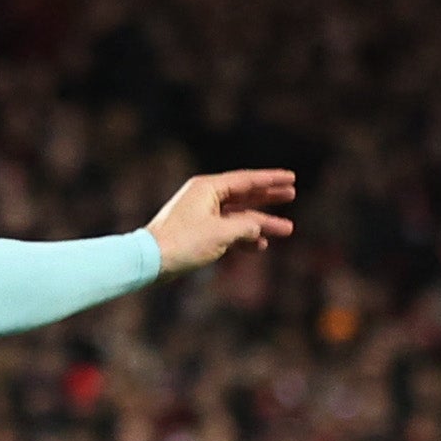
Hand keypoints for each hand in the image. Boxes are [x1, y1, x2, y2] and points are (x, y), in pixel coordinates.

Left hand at [143, 169, 297, 274]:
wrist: (149, 261)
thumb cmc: (182, 243)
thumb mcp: (220, 233)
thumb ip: (246, 226)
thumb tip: (259, 226)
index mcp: (208, 188)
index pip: (246, 180)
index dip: (271, 180)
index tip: (291, 178)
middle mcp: (204, 196)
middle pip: (243, 195)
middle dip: (268, 198)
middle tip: (291, 194)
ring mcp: (200, 215)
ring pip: (237, 216)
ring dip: (260, 224)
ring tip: (285, 229)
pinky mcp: (196, 232)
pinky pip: (226, 230)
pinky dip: (242, 237)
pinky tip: (259, 245)